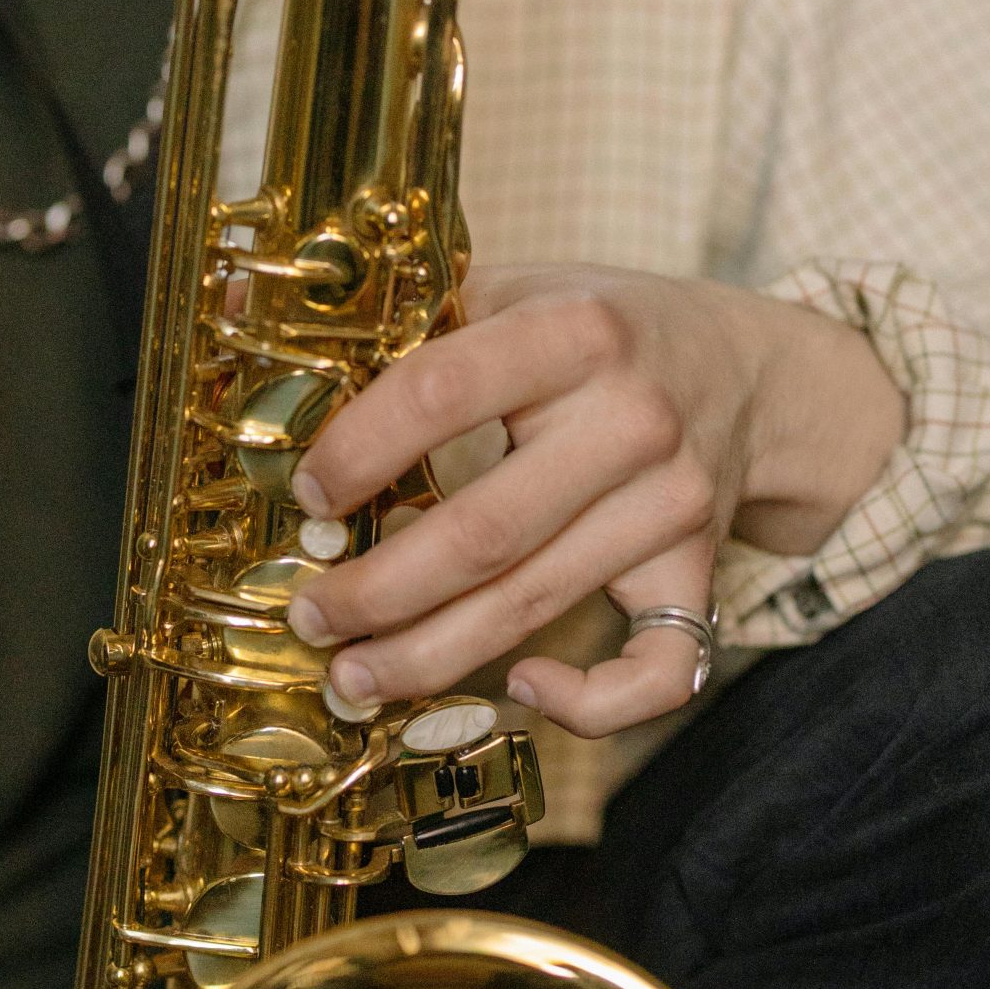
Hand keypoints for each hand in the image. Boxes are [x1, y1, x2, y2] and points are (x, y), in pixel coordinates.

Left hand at [287, 266, 904, 737]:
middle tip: (309, 619)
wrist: (753, 371)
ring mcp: (673, 505)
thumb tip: (236, 307)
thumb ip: (400, 308)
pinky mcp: (702, 572)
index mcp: (575, 331)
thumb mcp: (516, 286)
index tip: (308, 496)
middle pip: (482, 532)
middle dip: (377, 592)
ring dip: (431, 657)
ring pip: (537, 604)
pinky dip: (590, 702)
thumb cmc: (602, 331)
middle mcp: (633, 419)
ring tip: (354, 676)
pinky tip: (521, 690)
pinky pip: (657, 668)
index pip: (440, 393)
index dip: (358, 452)